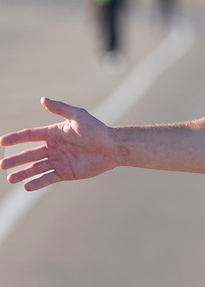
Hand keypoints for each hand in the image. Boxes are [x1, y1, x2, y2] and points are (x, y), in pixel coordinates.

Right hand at [0, 97, 118, 191]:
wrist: (112, 147)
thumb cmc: (96, 130)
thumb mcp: (77, 116)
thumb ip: (60, 108)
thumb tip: (42, 99)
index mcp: (53, 133)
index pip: (29, 136)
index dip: (15, 138)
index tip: (2, 142)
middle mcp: (53, 148)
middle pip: (29, 154)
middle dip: (15, 160)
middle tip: (2, 166)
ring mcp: (59, 161)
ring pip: (36, 168)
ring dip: (23, 173)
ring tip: (10, 179)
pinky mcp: (66, 173)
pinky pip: (48, 178)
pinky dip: (38, 183)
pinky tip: (26, 187)